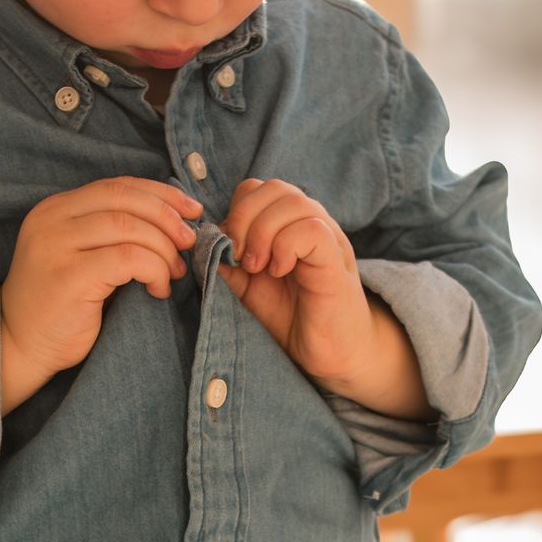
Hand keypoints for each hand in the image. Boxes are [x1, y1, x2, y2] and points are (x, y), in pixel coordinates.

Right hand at [0, 175, 202, 395]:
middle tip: (189, 242)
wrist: (21, 348)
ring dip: (163, 248)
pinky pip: (129, 258)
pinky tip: (157, 288)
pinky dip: (154, 270)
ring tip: (174, 272)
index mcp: (55, 208)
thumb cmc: (61, 308)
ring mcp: (56, 245)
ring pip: (129, 227)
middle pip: (124, 198)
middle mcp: (51, 219)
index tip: (190, 211)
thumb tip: (174, 221)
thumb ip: (112, 233)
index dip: (159, 194)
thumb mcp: (83, 257)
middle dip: (167, 217)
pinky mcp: (69, 275)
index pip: (116, 186)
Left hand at [219, 178, 377, 391]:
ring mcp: (328, 238)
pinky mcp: (337, 259)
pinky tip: (279, 271)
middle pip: (274, 187)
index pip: (257, 189)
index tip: (229, 250)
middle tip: (239, 258)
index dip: (236, 212)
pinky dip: (286, 247)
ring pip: (294, 202)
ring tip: (258, 268)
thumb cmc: (292, 317)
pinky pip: (312, 229)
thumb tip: (204, 242)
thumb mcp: (248, 288)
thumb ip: (228, 263)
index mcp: (287, 224)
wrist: (330, 354)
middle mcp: (310, 222)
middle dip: (244, 218)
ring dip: (263, 233)